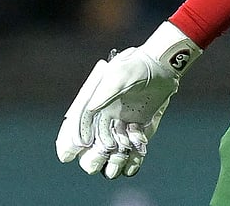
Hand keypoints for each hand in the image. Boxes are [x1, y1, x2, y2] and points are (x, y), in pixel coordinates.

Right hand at [56, 21, 201, 178]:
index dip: (68, 145)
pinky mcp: (137, 135)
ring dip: (114, 162)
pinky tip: (138, 150)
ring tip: (125, 152)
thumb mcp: (118, 74)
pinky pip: (131, 157)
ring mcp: (120, 131)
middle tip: (107, 150)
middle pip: (89, 153)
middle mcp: (103, 123)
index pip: (73, 132)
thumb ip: (105, 92)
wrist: (162, 67)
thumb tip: (91, 108)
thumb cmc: (136, 66)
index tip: (69, 154)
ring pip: (110, 160)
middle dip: (93, 158)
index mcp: (92, 108)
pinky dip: (134, 161)